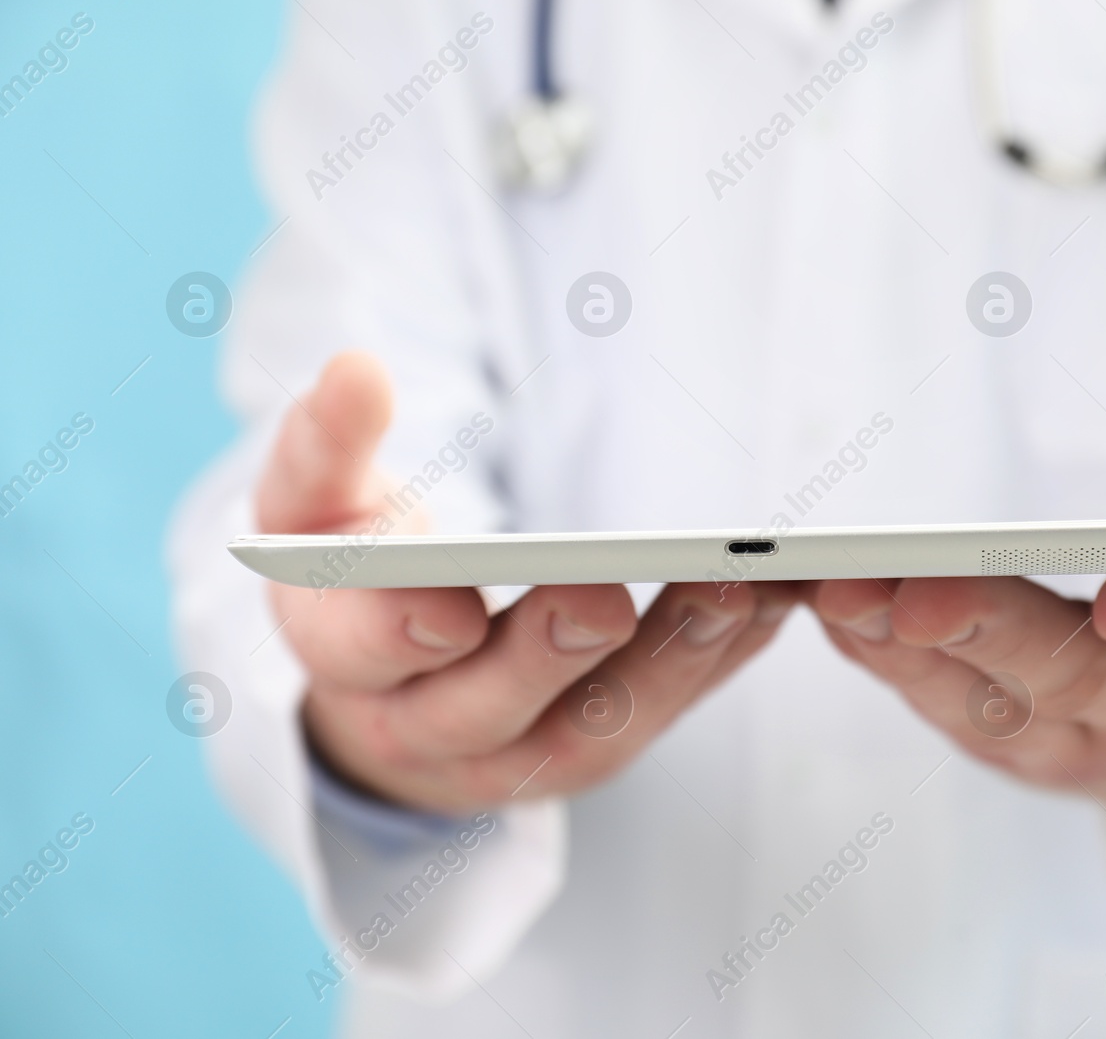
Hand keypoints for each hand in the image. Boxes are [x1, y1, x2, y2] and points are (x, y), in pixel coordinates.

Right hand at [259, 353, 798, 812]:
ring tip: (732, 596)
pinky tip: (771, 608)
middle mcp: (423, 723)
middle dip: (544, 654)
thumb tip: (353, 368)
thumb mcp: (316, 503)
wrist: (386, 686)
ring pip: (588, 731)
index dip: (398, 629)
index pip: (359, 649)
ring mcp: (511, 754)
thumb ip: (326, 439)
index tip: (448, 607)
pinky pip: (654, 720)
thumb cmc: (356, 571)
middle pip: (484, 706)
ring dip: (663, 669)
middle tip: (605, 598)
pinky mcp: (586, 753)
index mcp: (342, 652)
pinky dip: (713, 668)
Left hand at [809, 310, 1105, 807]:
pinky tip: (831, 607)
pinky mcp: (1008, 747)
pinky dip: (882, 661)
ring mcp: (1075, 738)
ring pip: (986, 702)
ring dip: (908, 652)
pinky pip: (938, 706)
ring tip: (838, 589)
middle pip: (1068, 672)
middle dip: (991, 630)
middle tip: (916, 593)